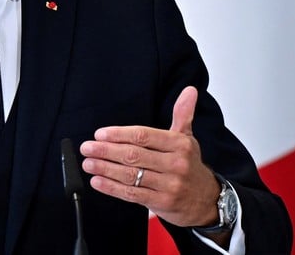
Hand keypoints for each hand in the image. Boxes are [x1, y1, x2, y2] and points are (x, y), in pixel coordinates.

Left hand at [79, 86, 220, 227]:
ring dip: (105, 169)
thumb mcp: (188, 138)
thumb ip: (182, 113)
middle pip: (134, 155)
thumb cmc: (190, 165)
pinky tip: (98, 182)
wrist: (207, 200)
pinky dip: (112, 188)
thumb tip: (189, 90)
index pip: (143, 136)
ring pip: (131, 175)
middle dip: (106, 151)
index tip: (100, 134)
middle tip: (87, 148)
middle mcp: (175, 164)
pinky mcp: (162, 203)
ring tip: (88, 164)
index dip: (119, 134)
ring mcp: (169, 185)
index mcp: (179, 144)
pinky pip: (132, 194)